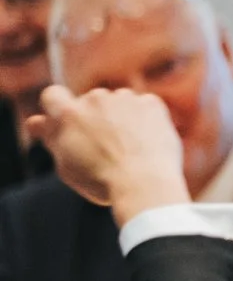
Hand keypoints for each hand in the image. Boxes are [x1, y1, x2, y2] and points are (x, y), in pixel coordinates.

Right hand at [27, 85, 189, 224]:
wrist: (145, 184)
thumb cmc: (101, 180)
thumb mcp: (66, 164)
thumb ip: (50, 138)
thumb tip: (35, 121)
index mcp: (67, 114)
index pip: (52, 95)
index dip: (59, 108)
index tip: (69, 123)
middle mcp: (94, 99)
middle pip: (90, 102)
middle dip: (96, 118)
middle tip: (107, 146)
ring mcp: (124, 99)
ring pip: (119, 103)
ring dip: (121, 117)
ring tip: (130, 147)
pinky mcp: (150, 103)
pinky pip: (144, 106)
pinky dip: (146, 119)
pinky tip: (148, 141)